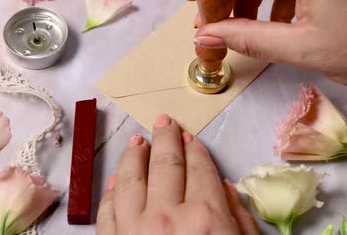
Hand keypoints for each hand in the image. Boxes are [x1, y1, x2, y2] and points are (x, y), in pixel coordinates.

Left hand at [96, 114, 258, 234]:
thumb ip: (238, 219)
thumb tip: (224, 189)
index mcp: (205, 216)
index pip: (200, 168)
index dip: (195, 149)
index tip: (189, 138)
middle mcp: (167, 217)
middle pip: (166, 164)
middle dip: (166, 139)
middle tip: (164, 123)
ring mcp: (133, 230)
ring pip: (130, 180)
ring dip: (134, 156)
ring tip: (138, 141)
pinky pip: (108, 210)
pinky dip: (110, 191)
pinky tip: (115, 179)